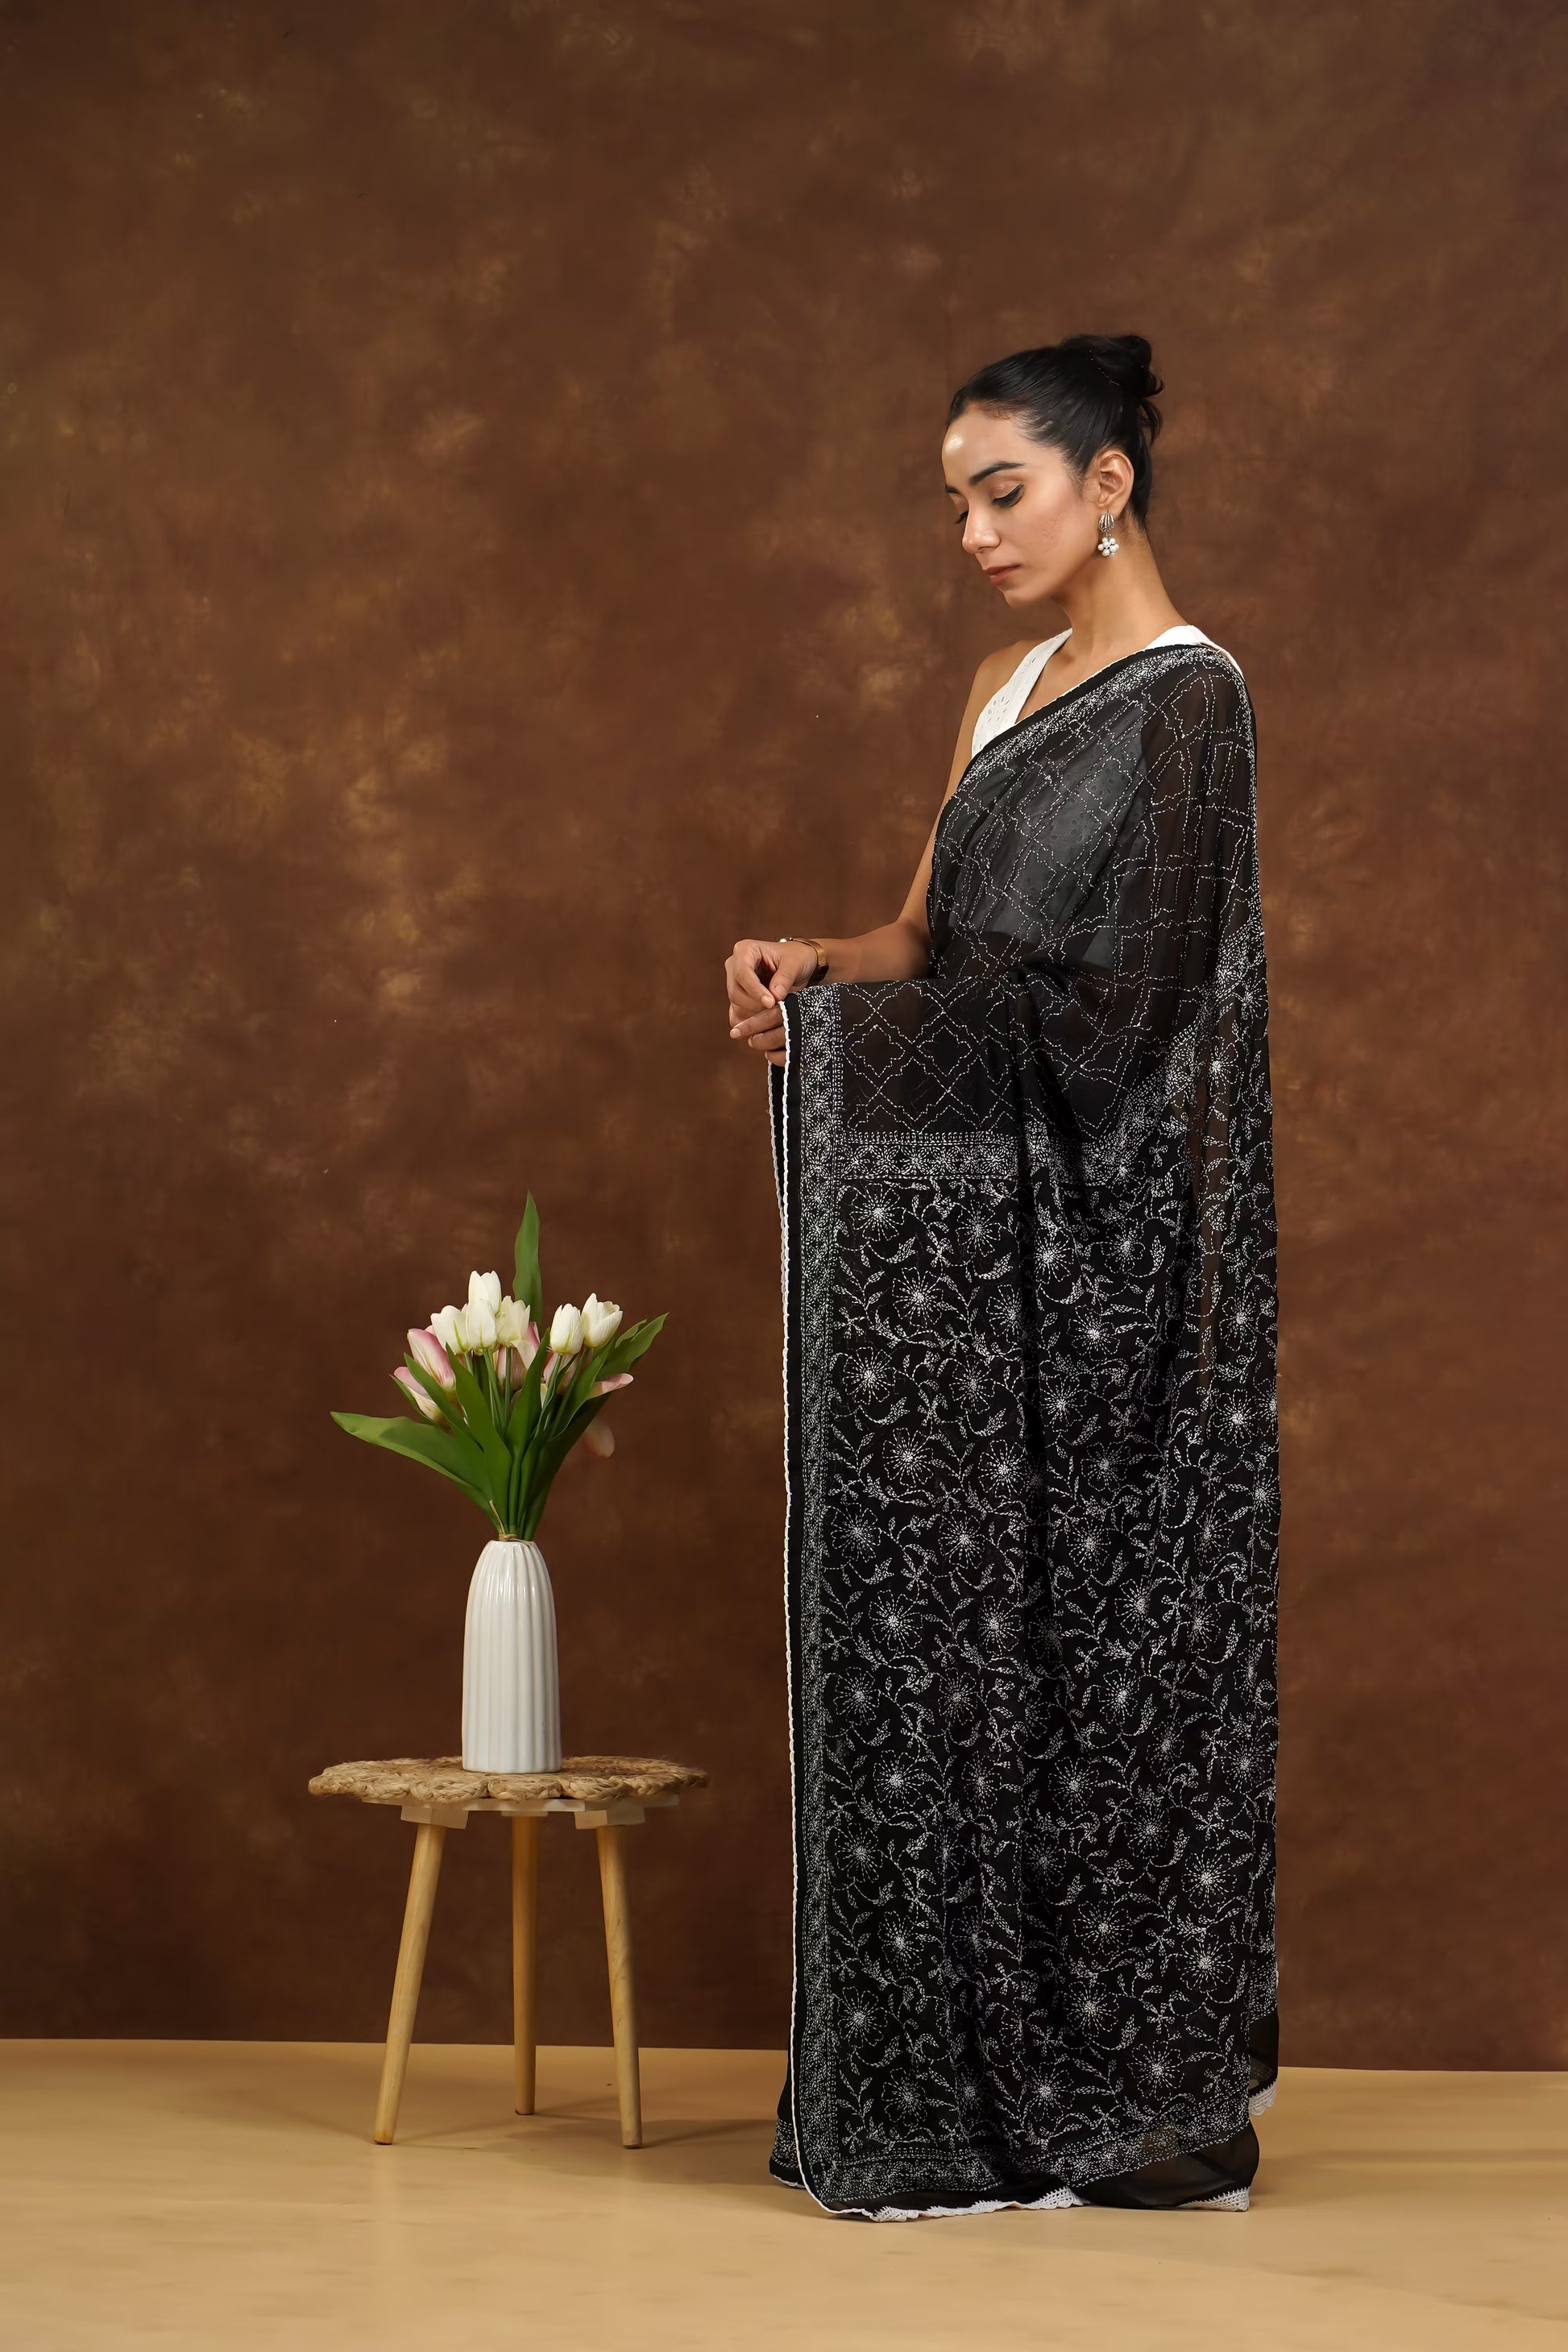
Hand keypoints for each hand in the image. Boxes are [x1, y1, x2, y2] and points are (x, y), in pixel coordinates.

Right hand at [725, 937, 819, 1067]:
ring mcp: (734, 983)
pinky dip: (750, 1022)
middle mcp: (734, 965)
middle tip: (776, 1010)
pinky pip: (736, 1015)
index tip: (771, 1003)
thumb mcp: (795, 964)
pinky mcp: (738, 998)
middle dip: (755, 1005)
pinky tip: (766, 1024)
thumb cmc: (796, 958)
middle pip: (735, 992)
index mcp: (745, 950)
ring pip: (736, 1005)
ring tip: (775, 1015)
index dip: (755, 991)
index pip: (743, 973)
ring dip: (754, 1015)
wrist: (797, 965)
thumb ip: (784, 978)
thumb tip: (775, 996)